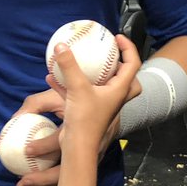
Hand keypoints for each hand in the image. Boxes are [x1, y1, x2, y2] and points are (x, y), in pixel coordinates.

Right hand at [14, 36, 140, 185]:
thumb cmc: (85, 120)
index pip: (133, 63)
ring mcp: (102, 104)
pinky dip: (71, 83)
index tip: (117, 37)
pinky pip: (82, 92)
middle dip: (121, 64)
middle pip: (127, 78)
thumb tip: (61, 46)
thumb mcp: (77, 88)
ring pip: (105, 85)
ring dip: (96, 73)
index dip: (128, 48)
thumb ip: (69, 66)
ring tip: (83, 61)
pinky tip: (53, 78)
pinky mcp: (88, 110)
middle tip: (109, 54)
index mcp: (119, 89)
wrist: (78, 147)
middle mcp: (114, 96)